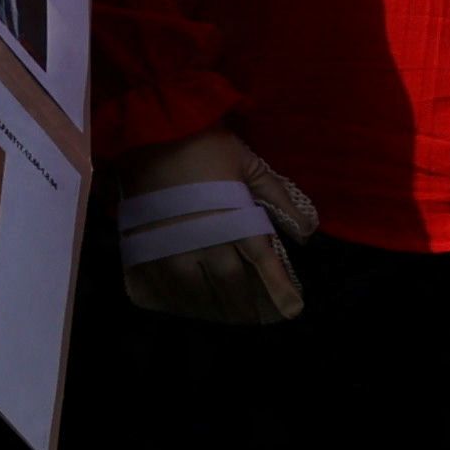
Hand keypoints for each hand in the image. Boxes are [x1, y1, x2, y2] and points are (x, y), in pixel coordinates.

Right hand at [110, 125, 310, 326]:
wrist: (150, 133)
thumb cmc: (206, 146)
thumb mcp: (250, 165)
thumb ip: (278, 199)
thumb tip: (307, 232)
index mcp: (236, 223)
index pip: (264, 266)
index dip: (280, 290)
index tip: (294, 310)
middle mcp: (206, 244)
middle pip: (232, 287)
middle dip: (248, 305)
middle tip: (257, 316)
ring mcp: (171, 251)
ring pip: (197, 295)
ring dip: (215, 307)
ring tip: (227, 314)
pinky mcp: (142, 252)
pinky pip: (161, 290)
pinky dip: (178, 300)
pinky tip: (189, 303)